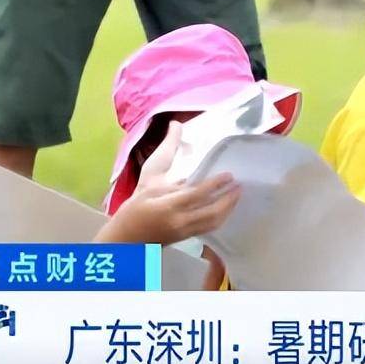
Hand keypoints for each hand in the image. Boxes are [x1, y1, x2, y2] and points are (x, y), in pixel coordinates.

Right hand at [97, 121, 241, 244]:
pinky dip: (220, 217)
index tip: (229, 175)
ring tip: (237, 194)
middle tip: (239, 186)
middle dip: (228, 200)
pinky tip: (226, 207)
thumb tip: (176, 125)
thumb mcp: (149, 177)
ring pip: (213, 223)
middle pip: (211, 212)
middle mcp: (178, 221)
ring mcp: (183, 232)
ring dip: (228, 209)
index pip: (196, 194)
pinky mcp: (186, 238)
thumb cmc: (135, 205)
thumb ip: (166, 151)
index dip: (214, 185)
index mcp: (167, 205)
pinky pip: (209, 228)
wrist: (125, 237)